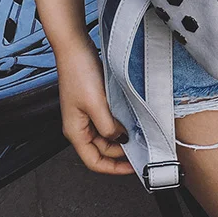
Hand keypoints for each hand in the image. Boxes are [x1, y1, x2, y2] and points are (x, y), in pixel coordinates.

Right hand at [56, 36, 133, 175]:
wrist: (75, 48)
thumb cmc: (79, 73)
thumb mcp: (96, 103)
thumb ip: (108, 126)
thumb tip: (120, 139)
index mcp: (75, 131)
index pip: (94, 162)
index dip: (113, 168)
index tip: (133, 168)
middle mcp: (80, 126)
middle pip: (102, 150)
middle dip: (121, 152)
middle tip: (142, 149)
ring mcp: (86, 114)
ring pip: (106, 135)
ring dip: (121, 136)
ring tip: (140, 135)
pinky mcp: (93, 102)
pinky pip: (108, 120)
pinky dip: (119, 122)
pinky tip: (131, 119)